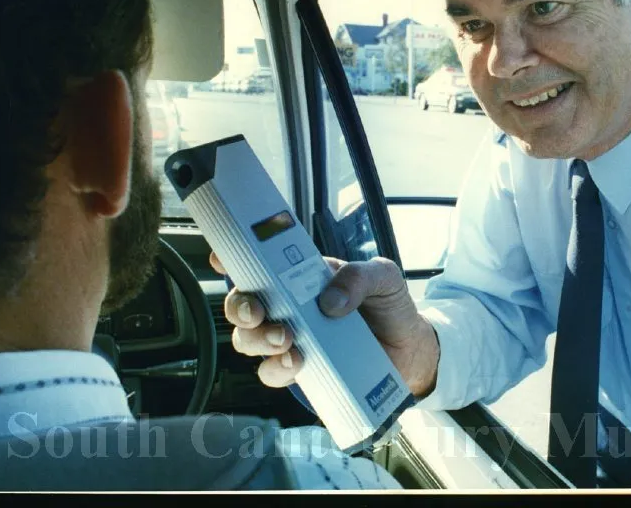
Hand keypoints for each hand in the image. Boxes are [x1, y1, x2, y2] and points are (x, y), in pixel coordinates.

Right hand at [209, 252, 439, 396]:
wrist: (410, 351)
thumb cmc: (390, 306)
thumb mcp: (383, 278)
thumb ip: (359, 277)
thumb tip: (330, 301)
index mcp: (301, 276)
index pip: (259, 262)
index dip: (233, 258)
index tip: (221, 259)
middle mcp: (288, 306)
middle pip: (242, 303)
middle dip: (240, 306)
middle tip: (258, 312)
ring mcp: (290, 339)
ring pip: (248, 339)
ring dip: (257, 339)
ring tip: (285, 340)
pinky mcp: (299, 370)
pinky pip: (271, 373)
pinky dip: (276, 369)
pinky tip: (296, 363)